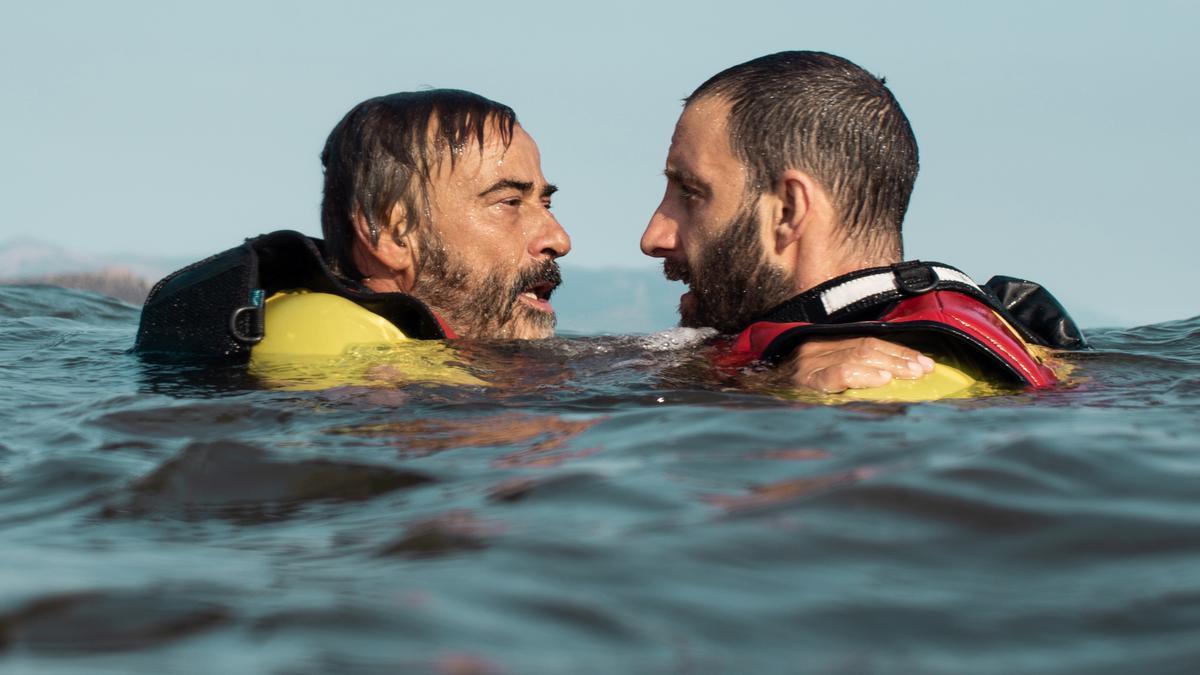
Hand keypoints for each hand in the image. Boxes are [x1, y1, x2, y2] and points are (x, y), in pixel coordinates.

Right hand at [787, 337, 934, 392]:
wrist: (747, 397)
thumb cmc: (786, 394)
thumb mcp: (816, 375)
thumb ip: (843, 371)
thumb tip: (886, 379)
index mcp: (822, 345)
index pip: (867, 340)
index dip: (897, 351)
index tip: (924, 362)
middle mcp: (815, 348)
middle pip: (866, 346)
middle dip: (900, 358)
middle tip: (925, 370)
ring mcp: (807, 363)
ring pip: (857, 356)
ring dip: (890, 365)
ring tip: (912, 375)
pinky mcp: (802, 381)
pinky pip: (836, 374)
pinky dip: (862, 375)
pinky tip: (881, 381)